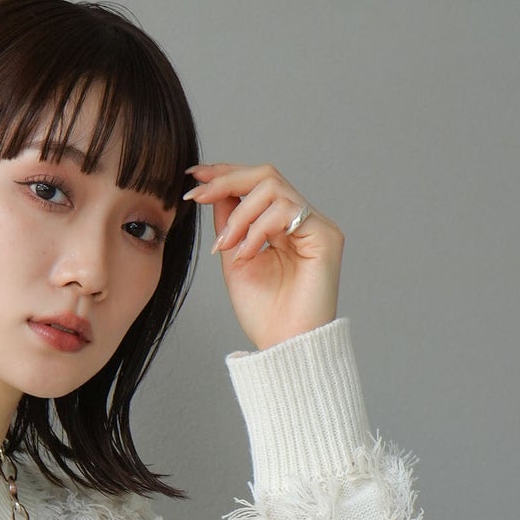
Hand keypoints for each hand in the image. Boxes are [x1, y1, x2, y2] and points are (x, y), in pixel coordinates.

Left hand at [183, 161, 342, 351]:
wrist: (284, 345)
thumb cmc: (263, 312)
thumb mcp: (234, 259)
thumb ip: (228, 224)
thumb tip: (213, 190)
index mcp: (281, 225)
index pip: (255, 184)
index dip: (225, 174)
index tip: (193, 176)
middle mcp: (301, 219)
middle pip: (265, 174)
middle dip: (226, 180)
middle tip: (197, 196)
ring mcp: (316, 225)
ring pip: (273, 187)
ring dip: (240, 214)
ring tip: (226, 245)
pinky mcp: (326, 235)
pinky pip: (286, 210)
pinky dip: (258, 229)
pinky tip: (247, 253)